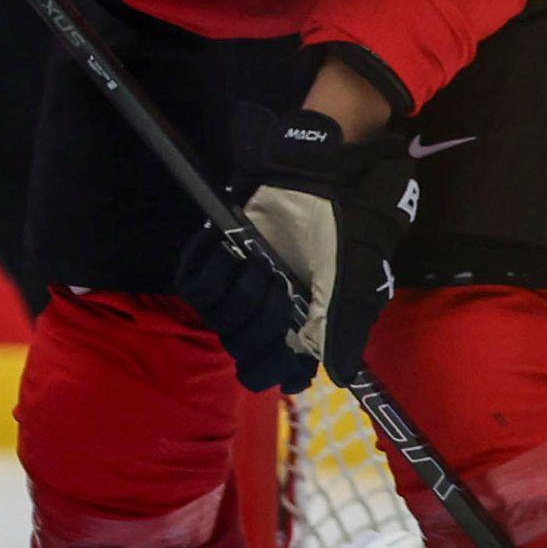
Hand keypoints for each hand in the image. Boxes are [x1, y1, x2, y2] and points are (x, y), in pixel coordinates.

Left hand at [172, 90, 416, 393]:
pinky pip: (194, 284)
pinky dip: (209, 267)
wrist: (319, 171)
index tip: (285, 344)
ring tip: (263, 262)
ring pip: (219, 319)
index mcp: (301, 324)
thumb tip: (341, 377)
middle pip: (242, 348)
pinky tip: (229, 249)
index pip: (269, 371)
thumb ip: (342, 329)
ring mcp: (240, 285)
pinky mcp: (217, 258)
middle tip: (282, 286)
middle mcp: (267, 311)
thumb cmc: (344, 227)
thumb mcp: (352, 279)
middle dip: (261, 321)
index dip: (271, 365)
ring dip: (241, 291)